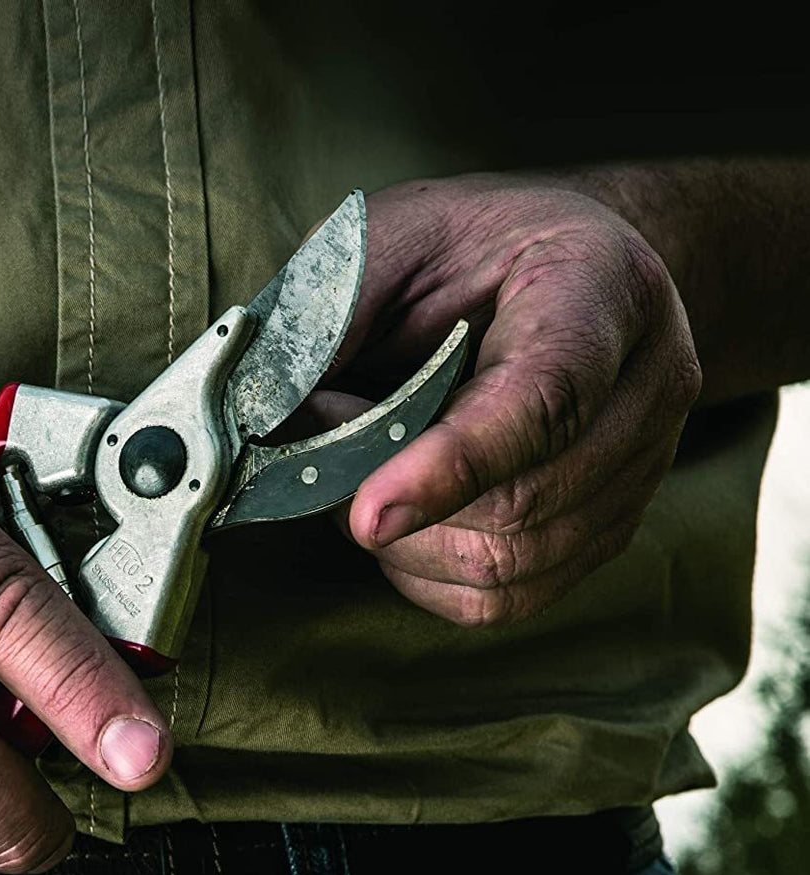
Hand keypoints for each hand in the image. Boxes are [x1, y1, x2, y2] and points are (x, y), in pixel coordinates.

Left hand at [315, 175, 701, 625]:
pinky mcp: (610, 526)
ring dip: (407, 541)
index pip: (544, 399)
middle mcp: (648, 383)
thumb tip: (264, 417)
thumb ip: (332, 318)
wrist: (559, 261)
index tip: (366, 513)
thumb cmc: (465, 248)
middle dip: (397, 496)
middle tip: (331, 439)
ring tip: (367, 470)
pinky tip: (402, 520)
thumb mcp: (388, 239)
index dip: (451, 466)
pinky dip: (430, 575)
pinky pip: (511, 597)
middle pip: (524, 504)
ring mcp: (642, 464)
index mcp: (601, 288)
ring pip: (512, 564)